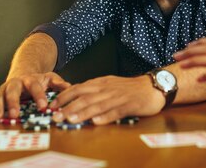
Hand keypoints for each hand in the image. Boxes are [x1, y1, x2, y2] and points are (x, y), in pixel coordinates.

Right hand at [0, 72, 70, 119]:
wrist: (23, 73)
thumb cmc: (38, 80)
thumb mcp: (49, 78)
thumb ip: (58, 83)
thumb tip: (69, 87)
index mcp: (29, 79)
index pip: (34, 86)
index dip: (38, 96)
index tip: (43, 106)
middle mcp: (15, 83)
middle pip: (12, 91)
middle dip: (13, 102)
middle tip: (14, 114)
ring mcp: (6, 89)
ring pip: (0, 96)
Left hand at [50, 75, 164, 124]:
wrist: (153, 86)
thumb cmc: (129, 88)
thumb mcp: (109, 84)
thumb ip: (94, 90)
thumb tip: (75, 97)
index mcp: (100, 83)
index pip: (78, 88)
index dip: (64, 96)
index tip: (52, 105)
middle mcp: (107, 89)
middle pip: (84, 97)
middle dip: (68, 107)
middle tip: (55, 116)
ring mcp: (118, 97)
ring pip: (97, 105)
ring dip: (82, 113)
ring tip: (70, 120)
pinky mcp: (129, 105)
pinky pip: (116, 111)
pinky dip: (105, 116)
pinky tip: (96, 122)